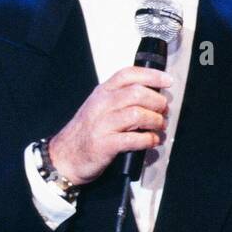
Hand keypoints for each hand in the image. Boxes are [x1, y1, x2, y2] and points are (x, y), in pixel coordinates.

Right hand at [47, 66, 172, 186]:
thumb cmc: (86, 133)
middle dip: (157, 102)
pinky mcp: (104, 145)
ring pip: (137, 114)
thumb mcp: (99, 107)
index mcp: (101, 93)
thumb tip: (152, 96)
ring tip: (159, 126)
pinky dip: (148, 140)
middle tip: (164, 111)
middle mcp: (101, 105)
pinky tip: (152, 141)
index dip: (151, 76)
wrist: (64, 156)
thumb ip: (120, 99)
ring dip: (155, 121)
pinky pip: (133, 139)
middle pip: (137, 93)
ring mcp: (101, 125)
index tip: (167, 81)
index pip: (128, 75)